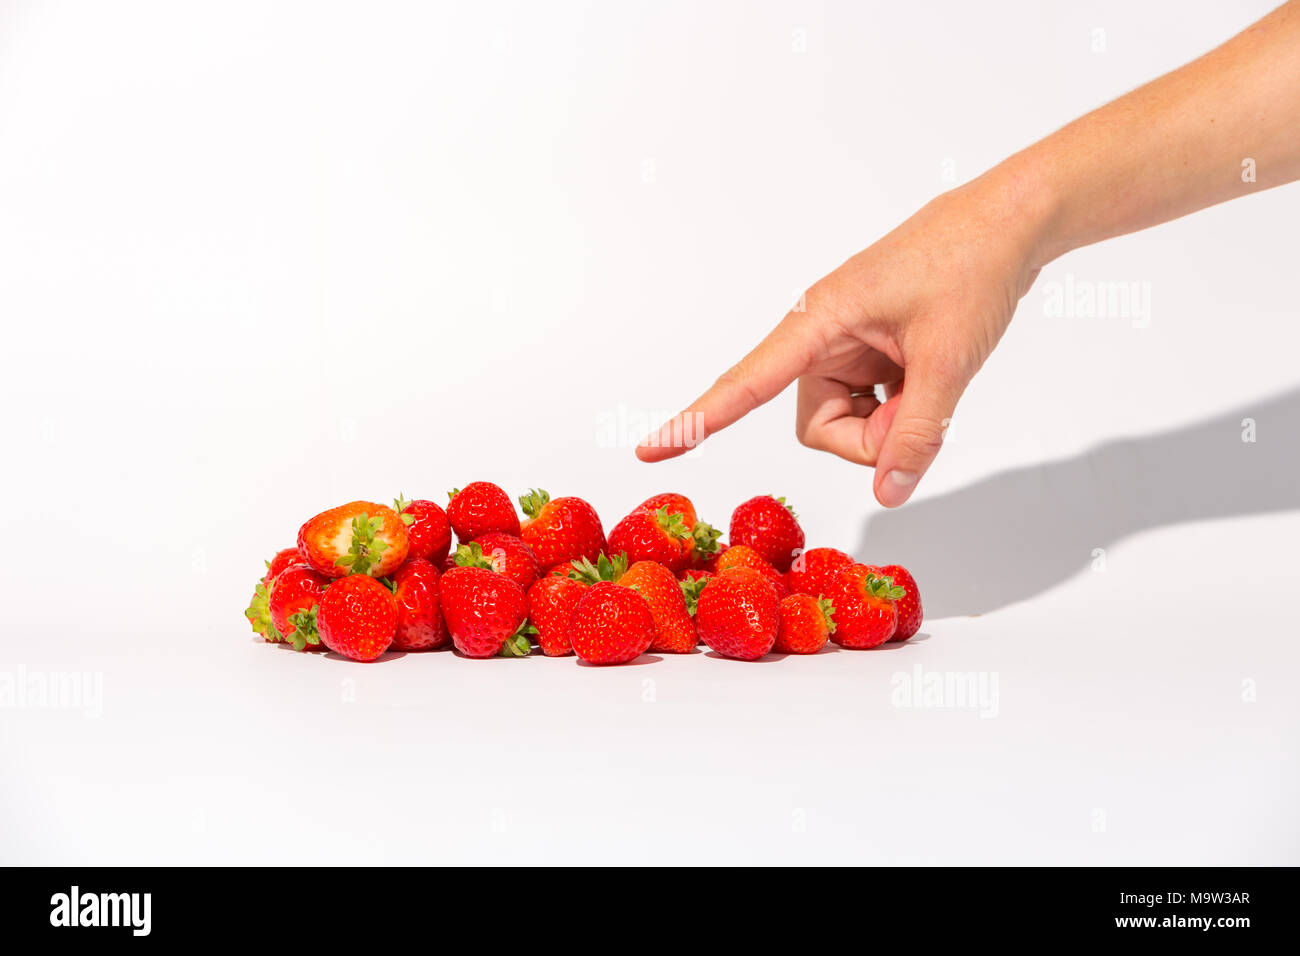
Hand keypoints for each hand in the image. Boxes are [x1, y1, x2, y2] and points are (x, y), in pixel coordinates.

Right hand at [636, 168, 1050, 506]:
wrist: (1009, 223)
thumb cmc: (972, 270)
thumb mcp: (948, 362)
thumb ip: (917, 434)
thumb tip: (888, 494)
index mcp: (819, 321)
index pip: (746, 383)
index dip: (698, 420)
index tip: (650, 450)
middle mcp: (821, 335)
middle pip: (818, 423)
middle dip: (868, 436)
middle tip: (921, 407)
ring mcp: (846, 344)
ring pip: (845, 420)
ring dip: (889, 422)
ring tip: (931, 380)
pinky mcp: (869, 350)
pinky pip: (869, 404)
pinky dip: (900, 407)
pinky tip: (930, 372)